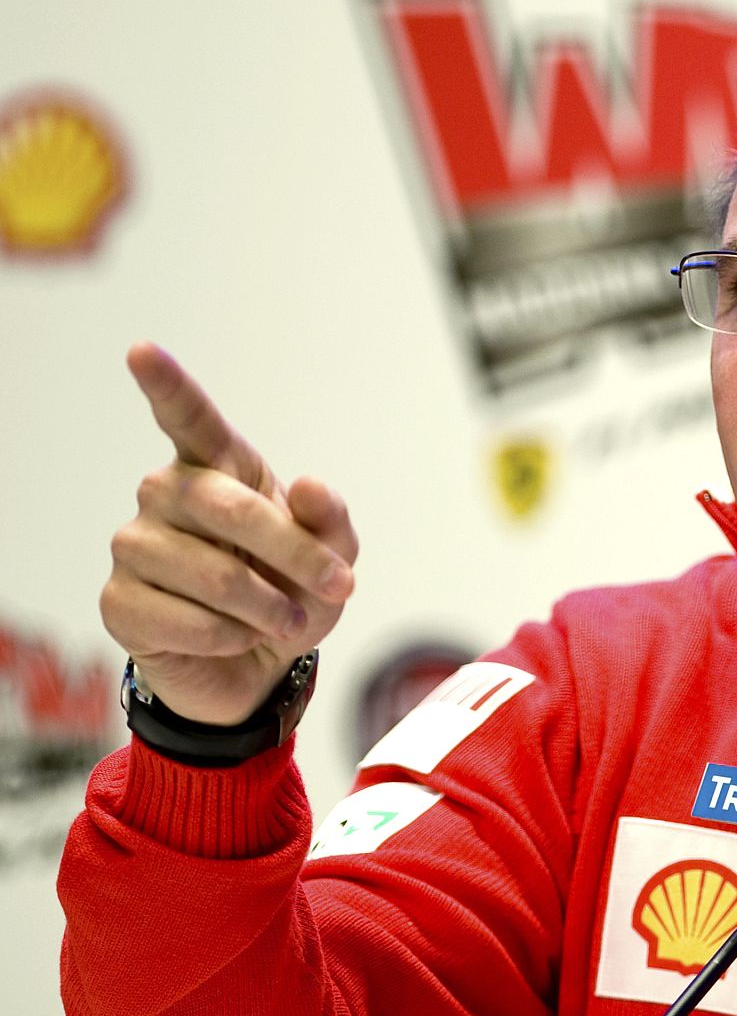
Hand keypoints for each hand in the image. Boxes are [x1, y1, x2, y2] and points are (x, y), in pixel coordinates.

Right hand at [100, 343, 357, 725]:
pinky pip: (190, 622)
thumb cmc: (291, 592)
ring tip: (285, 621)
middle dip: (295, 554)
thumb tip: (307, 484)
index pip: (189, 420)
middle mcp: (166, 496)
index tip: (142, 351)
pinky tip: (236, 638)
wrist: (258, 665)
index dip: (167, 386)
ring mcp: (136, 547)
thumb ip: (330, 519)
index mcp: (218, 469)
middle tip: (337, 587)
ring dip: (268, 607)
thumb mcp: (333, 556)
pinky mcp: (120, 603)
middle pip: (229, 508)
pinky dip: (234, 638)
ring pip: (213, 574)